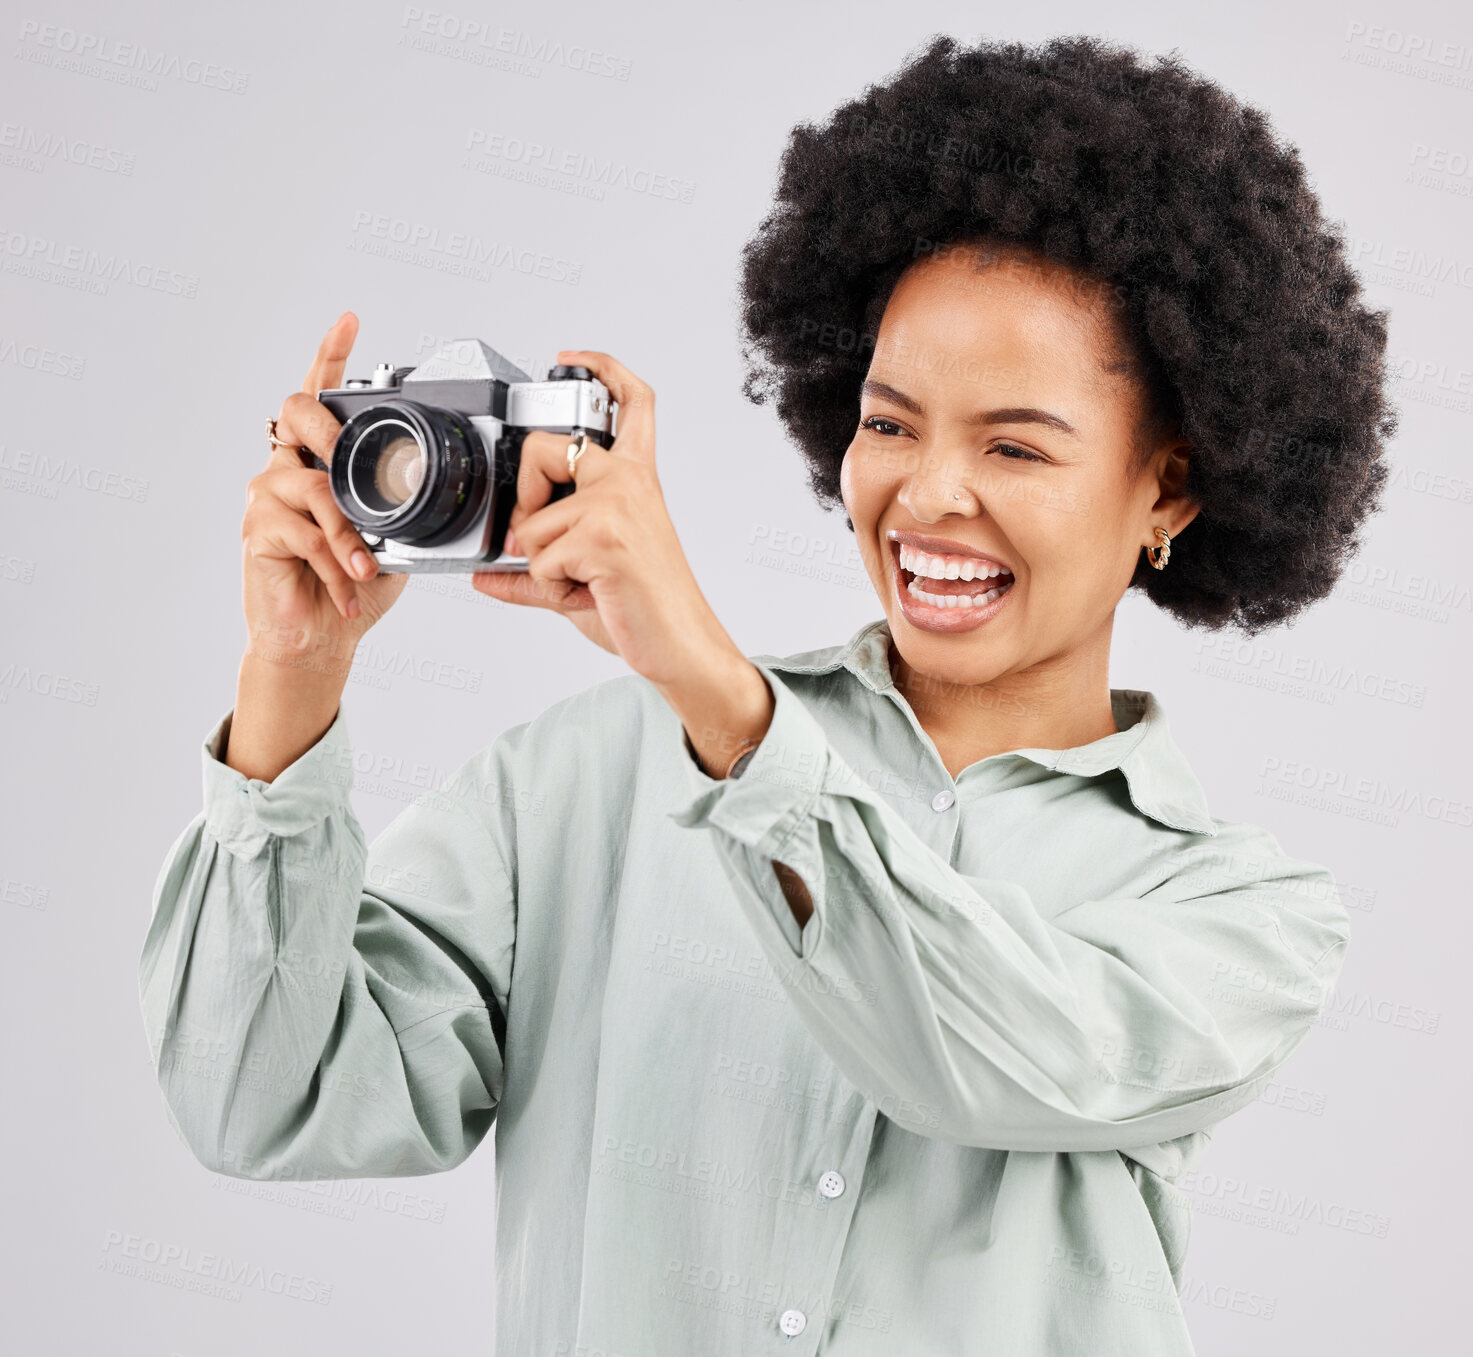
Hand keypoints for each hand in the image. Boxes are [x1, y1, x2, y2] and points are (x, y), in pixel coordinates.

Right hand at [243, 312, 408, 680]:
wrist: (321, 637)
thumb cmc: (354, 584)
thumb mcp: (394, 539)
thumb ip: (402, 506)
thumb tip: (441, 489)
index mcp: (320, 461)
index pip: (320, 396)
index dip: (331, 356)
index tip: (349, 321)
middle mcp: (287, 467)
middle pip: (297, 414)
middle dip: (332, 432)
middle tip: (354, 459)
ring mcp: (267, 495)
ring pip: (315, 488)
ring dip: (351, 534)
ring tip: (369, 567)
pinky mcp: (257, 529)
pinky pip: (307, 534)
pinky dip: (338, 564)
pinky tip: (350, 588)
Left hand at [471, 350, 735, 689]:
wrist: (681, 645)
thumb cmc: (647, 608)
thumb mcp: (586, 578)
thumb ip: (536, 568)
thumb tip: (483, 574)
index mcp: (636, 479)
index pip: (631, 403)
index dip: (602, 368)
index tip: (570, 358)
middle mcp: (629, 481)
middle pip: (545, 449)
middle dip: (524, 499)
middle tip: (545, 538)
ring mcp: (616, 504)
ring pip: (532, 522)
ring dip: (543, 565)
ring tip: (585, 582)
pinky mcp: (603, 536)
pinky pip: (538, 559)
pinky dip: (551, 587)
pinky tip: (588, 592)